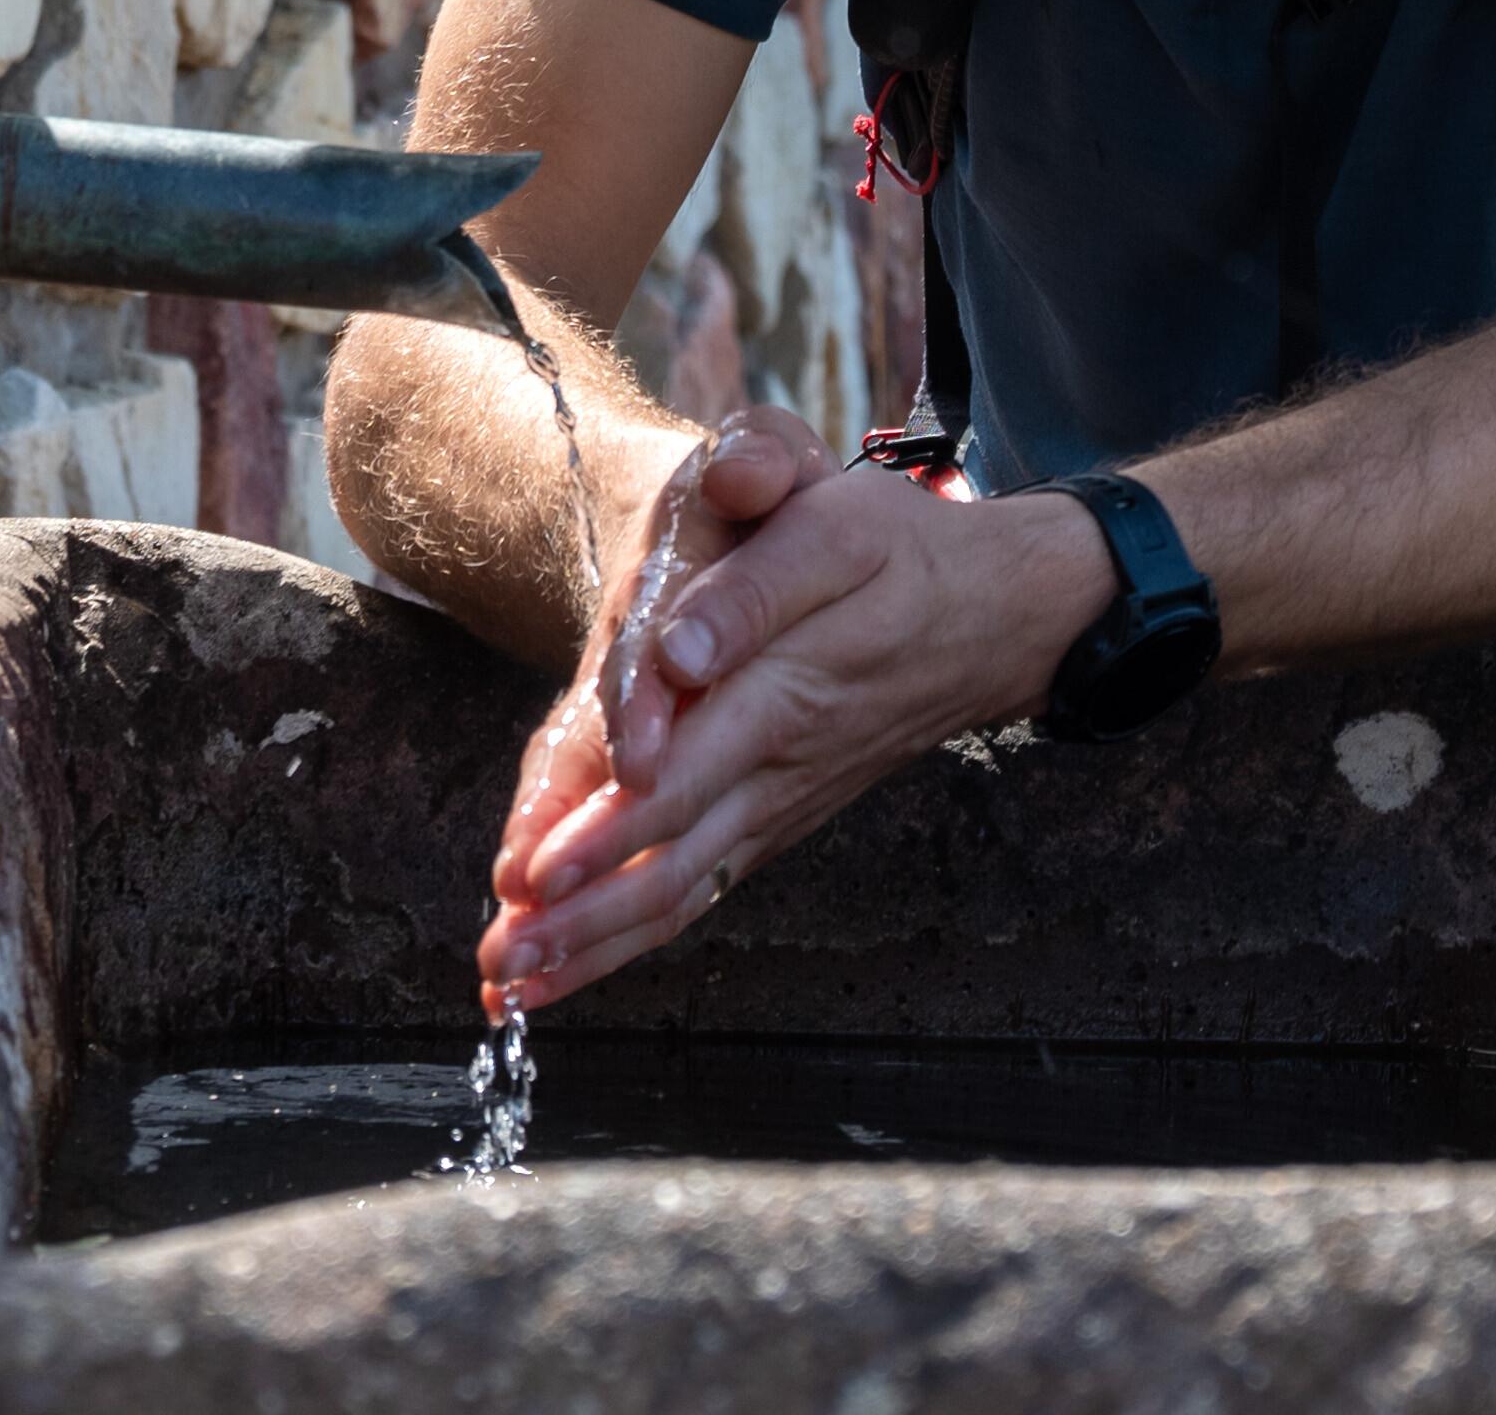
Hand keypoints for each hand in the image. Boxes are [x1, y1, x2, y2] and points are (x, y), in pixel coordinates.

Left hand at [477, 448, 1111, 1013]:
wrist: (988, 618)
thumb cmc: (889, 549)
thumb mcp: (830, 512)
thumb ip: (751, 563)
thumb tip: (677, 647)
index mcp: (785, 676)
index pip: (690, 755)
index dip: (615, 815)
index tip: (540, 865)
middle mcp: (776, 757)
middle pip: (673, 843)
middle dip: (583, 901)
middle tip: (507, 943)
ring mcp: (774, 803)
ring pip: (680, 886)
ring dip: (593, 941)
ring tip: (511, 984)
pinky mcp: (767, 824)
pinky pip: (693, 893)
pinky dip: (618, 945)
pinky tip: (546, 981)